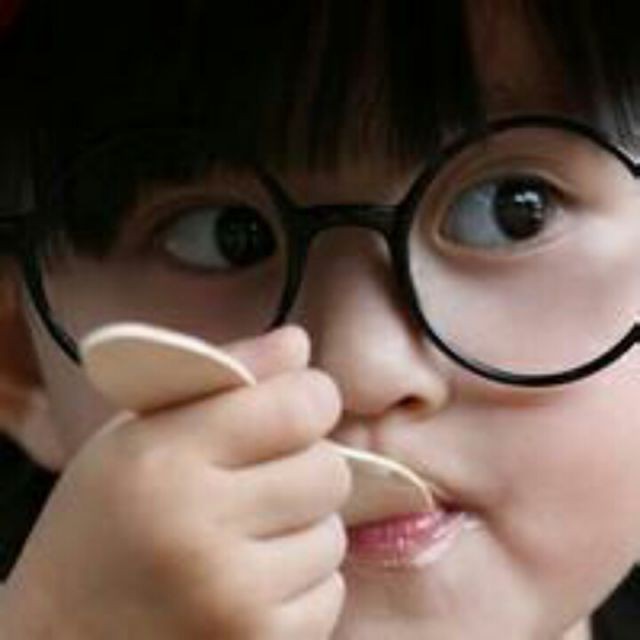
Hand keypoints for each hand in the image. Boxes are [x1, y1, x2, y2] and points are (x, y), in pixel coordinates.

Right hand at [2, 326, 349, 638]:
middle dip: (308, 465)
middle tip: (265, 477)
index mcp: (165, 460)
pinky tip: (252, 582)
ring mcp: (231, 600)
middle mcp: (198, 531)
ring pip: (333, 533)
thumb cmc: (105, 522)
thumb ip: (223, 373)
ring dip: (304, 526)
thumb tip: (299, 342)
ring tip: (250, 535)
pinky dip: (303, 583)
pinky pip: (330, 593)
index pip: (298, 407)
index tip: (301, 404)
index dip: (313, 397)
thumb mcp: (141, 431)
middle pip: (329, 470)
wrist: (62, 639)